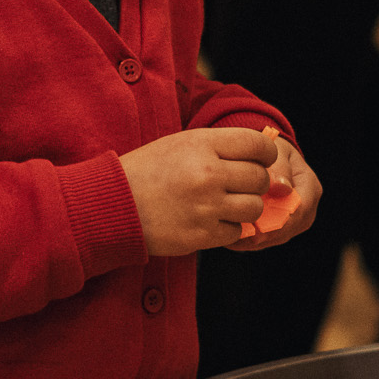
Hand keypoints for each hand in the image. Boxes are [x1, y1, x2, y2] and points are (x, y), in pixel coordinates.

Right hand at [119, 127, 308, 256]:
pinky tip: (211, 220)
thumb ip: (218, 146)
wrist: (113, 205)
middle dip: (255, 183)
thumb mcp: (180, 144)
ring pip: (254, 207)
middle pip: (260, 178)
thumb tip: (260, 152)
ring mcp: (206, 206)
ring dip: (246, 207)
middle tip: (240, 185)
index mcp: (202, 145)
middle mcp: (208, 174)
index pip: (257, 145)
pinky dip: (229, 228)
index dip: (266, 153)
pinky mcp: (202, 235)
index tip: (262, 160)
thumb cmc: (147, 170)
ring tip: (226, 204)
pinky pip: (236, 231)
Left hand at [225, 133, 320, 252]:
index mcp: (310, 188)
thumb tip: (283, 188)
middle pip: (286, 230)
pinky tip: (229, 234)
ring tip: (228, 233)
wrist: (266, 156)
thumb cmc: (271, 151)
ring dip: (251, 238)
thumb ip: (279, 168)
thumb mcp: (276, 151)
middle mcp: (305, 210)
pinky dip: (247, 239)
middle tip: (234, 232)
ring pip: (273, 238)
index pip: (299, 210)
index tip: (254, 224)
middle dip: (261, 233)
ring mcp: (292, 223)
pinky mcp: (278, 230)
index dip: (277, 220)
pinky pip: (263, 241)